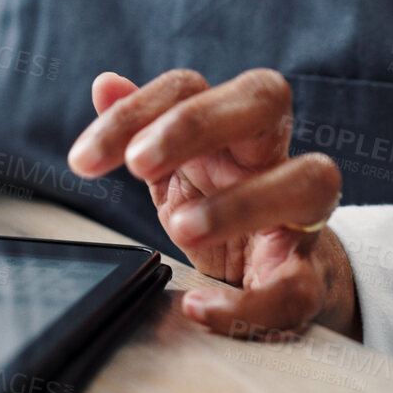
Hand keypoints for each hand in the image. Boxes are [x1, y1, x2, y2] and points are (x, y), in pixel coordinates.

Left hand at [67, 68, 359, 340]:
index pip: (189, 87)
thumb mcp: (175, 168)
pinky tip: (200, 308)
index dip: (136, 111)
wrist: (282, 271)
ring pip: (308, 181)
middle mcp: (272, 156)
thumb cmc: (223, 206)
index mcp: (230, 127)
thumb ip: (142, 128)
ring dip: (240, 205)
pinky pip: (295, 286)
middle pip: (265, 98)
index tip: (85, 159)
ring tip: (181, 230)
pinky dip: (248, 305)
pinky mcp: (308, 275)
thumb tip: (105, 84)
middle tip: (139, 163)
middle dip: (196, 124)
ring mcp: (300, 213)